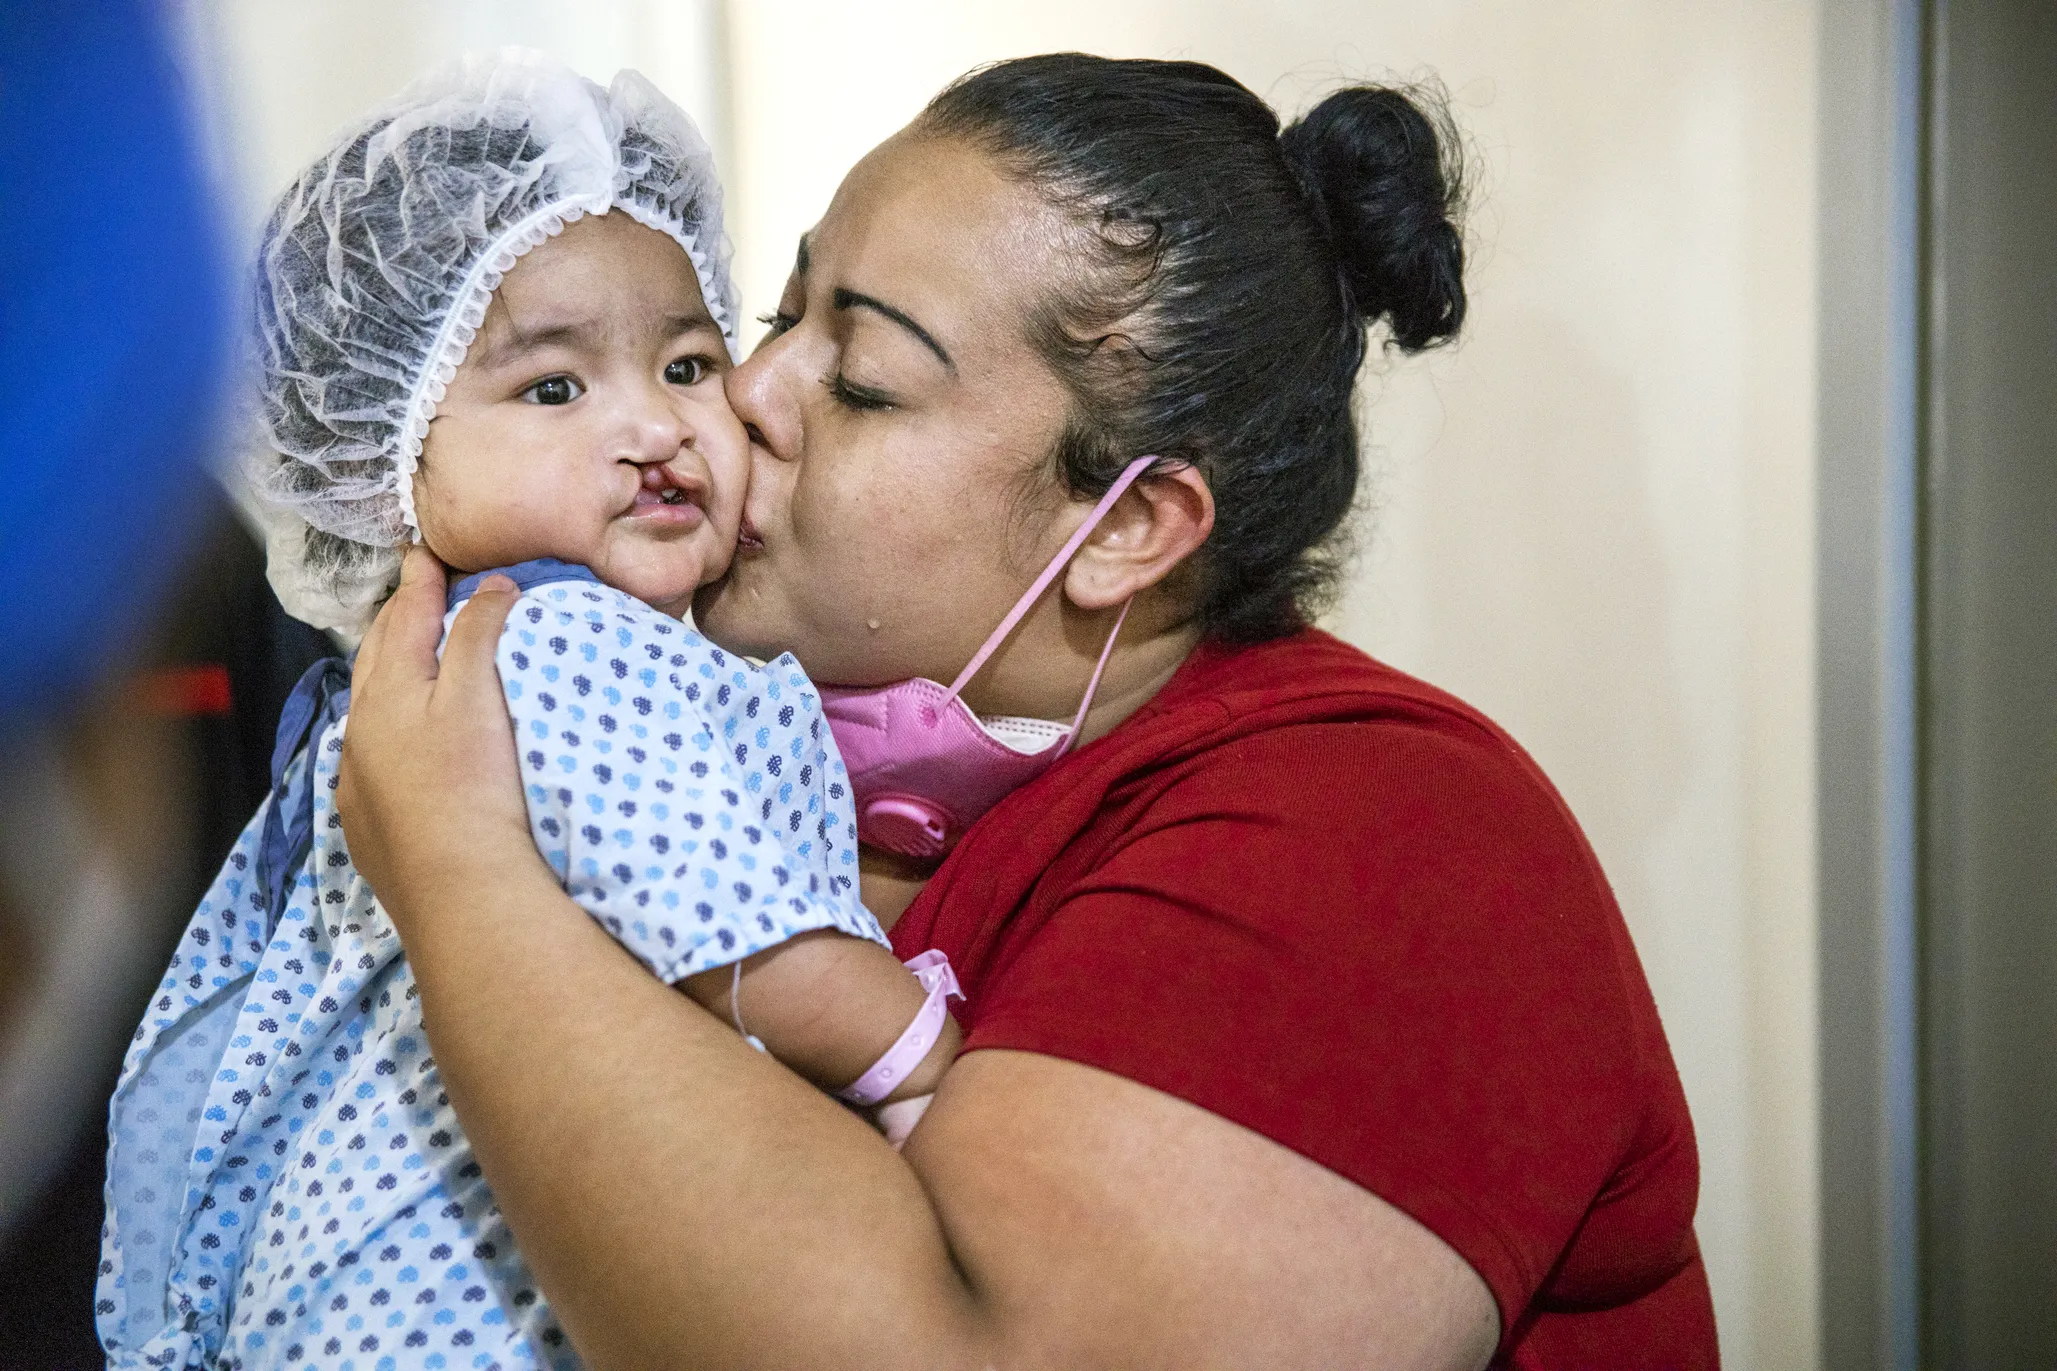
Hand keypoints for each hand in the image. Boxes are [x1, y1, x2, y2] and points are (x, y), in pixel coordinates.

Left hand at [336, 545, 540, 932]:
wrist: (457, 889)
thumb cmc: (473, 785)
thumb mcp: (480, 697)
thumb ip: (481, 635)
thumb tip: (491, 586)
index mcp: (390, 691)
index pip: (406, 619)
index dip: (420, 583)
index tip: (427, 553)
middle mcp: (363, 730)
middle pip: (376, 659)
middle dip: (393, 621)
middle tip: (412, 593)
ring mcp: (360, 780)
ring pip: (366, 711)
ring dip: (382, 677)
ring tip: (398, 662)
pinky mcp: (368, 824)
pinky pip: (367, 759)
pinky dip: (381, 733)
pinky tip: (391, 747)